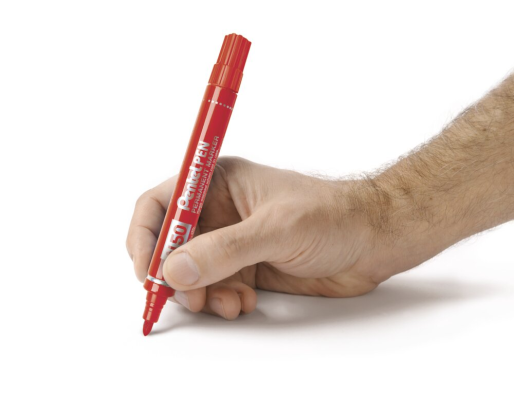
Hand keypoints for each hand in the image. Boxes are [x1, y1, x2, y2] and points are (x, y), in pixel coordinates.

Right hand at [126, 157, 394, 319]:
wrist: (373, 240)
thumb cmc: (332, 217)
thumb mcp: (276, 229)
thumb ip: (224, 250)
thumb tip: (172, 270)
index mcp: (219, 183)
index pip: (161, 202)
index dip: (146, 235)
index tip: (147, 270)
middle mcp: (220, 211)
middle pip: (171, 244)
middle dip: (174, 274)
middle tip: (190, 297)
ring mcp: (232, 242)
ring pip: (192, 273)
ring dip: (201, 293)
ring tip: (228, 303)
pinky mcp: (246, 267)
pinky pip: (216, 288)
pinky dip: (222, 300)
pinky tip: (245, 301)